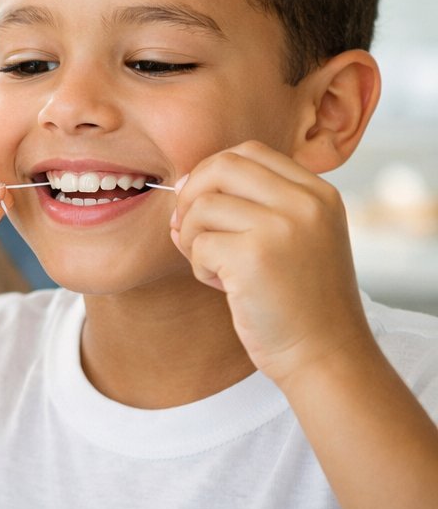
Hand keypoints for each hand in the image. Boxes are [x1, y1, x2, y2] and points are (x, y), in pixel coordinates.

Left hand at [170, 141, 372, 384]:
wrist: (326, 357)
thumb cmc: (299, 301)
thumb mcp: (294, 238)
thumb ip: (251, 205)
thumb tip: (182, 183)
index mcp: (319, 193)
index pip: (250, 152)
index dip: (214, 172)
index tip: (202, 202)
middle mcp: (306, 203)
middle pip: (221, 167)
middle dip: (192, 195)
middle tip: (190, 230)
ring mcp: (283, 227)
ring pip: (202, 206)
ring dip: (194, 239)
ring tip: (218, 268)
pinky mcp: (255, 255)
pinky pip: (199, 243)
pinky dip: (199, 266)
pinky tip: (225, 288)